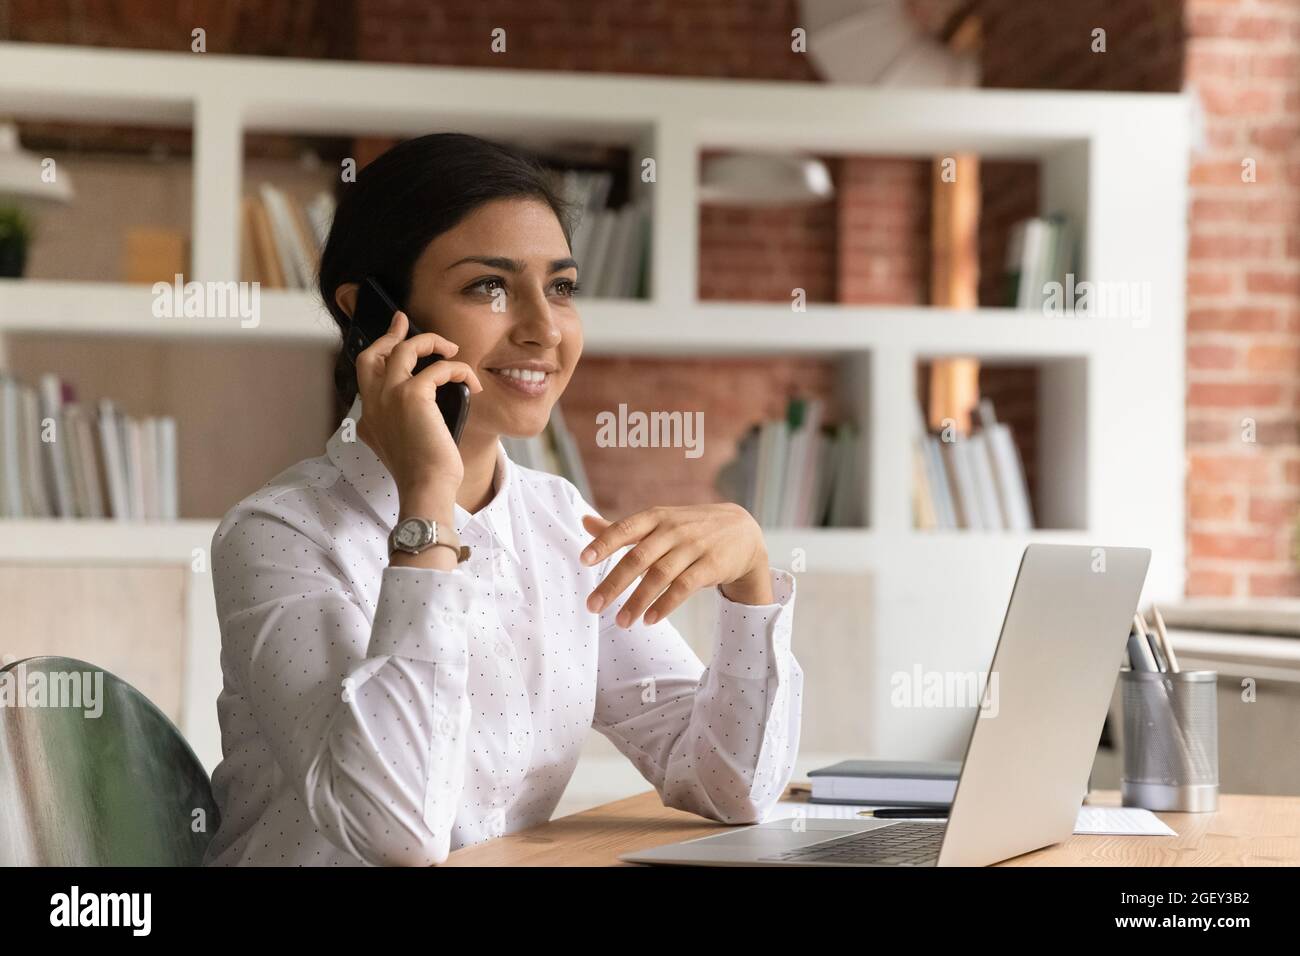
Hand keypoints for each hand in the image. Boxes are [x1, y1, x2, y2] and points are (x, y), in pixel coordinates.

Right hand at [354, 309, 482, 499]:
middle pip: (373, 353)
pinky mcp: (412, 395)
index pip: (367, 375)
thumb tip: (419, 410)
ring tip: (452, 349)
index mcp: (369, 417)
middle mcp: (373, 404)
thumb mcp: (403, 448)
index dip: (378, 353)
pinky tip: (472, 383)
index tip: (393, 338)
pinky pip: (439, 368)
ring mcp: (389, 397)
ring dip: (431, 343)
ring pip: (404, 350)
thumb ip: (400, 425)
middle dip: (390, 334)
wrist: (426, 488)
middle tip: (405, 322)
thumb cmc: (423, 474)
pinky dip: (458, 371)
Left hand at [580, 502, 772, 627]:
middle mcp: (672, 530)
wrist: (742, 531)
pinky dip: (665, 605)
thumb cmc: (689, 528)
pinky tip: (649, 620)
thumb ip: (621, 528)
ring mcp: (693, 547)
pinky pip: (684, 587)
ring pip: (660, 576)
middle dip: (613, 583)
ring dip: (638, 601)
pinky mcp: (711, 566)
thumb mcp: (658, 522)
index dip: (604, 544)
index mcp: (655, 518)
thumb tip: (584, 522)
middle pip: (638, 558)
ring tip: (621, 623)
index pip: (625, 529)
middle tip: (593, 606)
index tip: (584, 561)